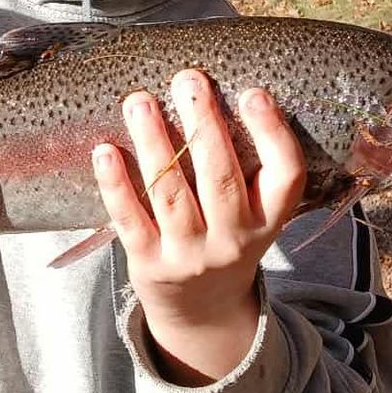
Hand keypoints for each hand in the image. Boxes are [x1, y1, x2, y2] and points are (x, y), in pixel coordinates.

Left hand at [93, 73, 306, 385]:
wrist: (201, 312)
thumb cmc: (225, 240)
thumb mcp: (254, 214)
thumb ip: (247, 168)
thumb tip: (210, 94)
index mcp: (268, 220)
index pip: (285, 176)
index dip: (273, 134)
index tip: (253, 92)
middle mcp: (234, 240)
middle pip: (220, 178)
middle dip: (203, 126)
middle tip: (188, 80)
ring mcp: (190, 255)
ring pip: (171, 194)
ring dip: (154, 144)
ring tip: (138, 102)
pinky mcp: (149, 263)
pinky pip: (130, 219)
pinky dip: (115, 184)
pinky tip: (105, 150)